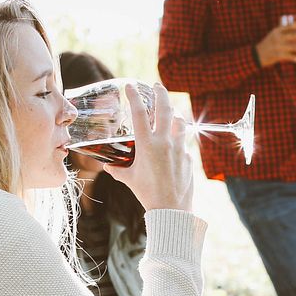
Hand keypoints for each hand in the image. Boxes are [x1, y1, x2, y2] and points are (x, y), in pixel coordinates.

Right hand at [104, 82, 192, 212]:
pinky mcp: (188, 157)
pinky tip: (175, 145)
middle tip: (157, 86)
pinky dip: (179, 140)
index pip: (139, 113)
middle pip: (165, 108)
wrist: (170, 209)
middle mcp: (165, 142)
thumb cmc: (147, 194)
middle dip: (160, 92)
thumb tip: (108, 166)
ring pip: (180, 122)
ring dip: (174, 114)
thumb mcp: (129, 179)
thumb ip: (118, 170)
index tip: (130, 86)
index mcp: (147, 145)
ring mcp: (179, 148)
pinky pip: (184, 143)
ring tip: (170, 112)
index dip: (134, 96)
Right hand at [256, 23, 295, 66]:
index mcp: (277, 31)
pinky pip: (289, 57)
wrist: (257, 55)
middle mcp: (278, 38)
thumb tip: (294, 29)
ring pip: (293, 47)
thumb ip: (281, 32)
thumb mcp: (272, 35)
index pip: (290, 26)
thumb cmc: (267, 44)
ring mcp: (278, 47)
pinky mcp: (277, 56)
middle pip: (294, 36)